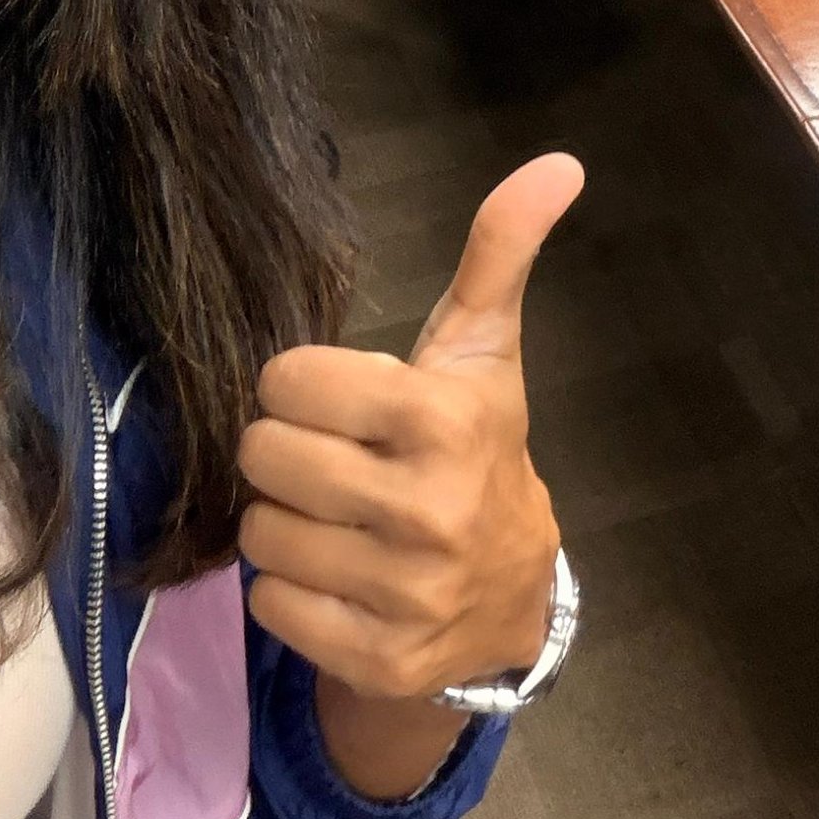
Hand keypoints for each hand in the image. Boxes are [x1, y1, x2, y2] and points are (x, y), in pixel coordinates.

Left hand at [241, 155, 579, 723]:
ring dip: (284, 522)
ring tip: (334, 519)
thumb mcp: (482, 351)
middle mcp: (428, 510)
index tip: (339, 404)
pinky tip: (336, 575)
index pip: (285, 380)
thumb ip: (499, 252)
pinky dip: (288, 590)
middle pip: (264, 455)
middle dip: (287, 452)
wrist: (510, 598)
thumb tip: (558, 162)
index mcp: (443, 420)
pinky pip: (270, 604)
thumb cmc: (475, 450)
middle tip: (331, 462)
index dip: (299, 386)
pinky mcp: (379, 657)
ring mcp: (405, 594)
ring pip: (260, 532)